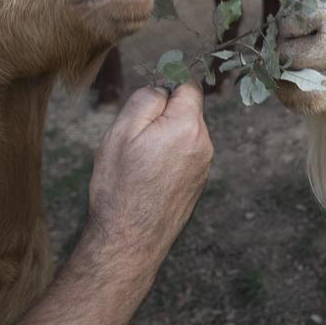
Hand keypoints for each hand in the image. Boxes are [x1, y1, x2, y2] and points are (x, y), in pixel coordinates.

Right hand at [86, 84, 212, 265]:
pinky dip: (169, 156)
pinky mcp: (198, 182)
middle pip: (188, 110)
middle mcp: (204, 144)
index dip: (166, 85)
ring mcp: (204, 166)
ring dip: (165, 136)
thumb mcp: (122, 132)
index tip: (147, 100)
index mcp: (188, 126)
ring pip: (185, 133)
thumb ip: (146, 100)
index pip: (188, 86)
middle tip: (135, 137)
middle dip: (164, 114)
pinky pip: (185, 155)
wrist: (130, 239)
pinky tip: (148, 176)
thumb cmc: (121, 186)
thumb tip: (162, 87)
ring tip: (139, 161)